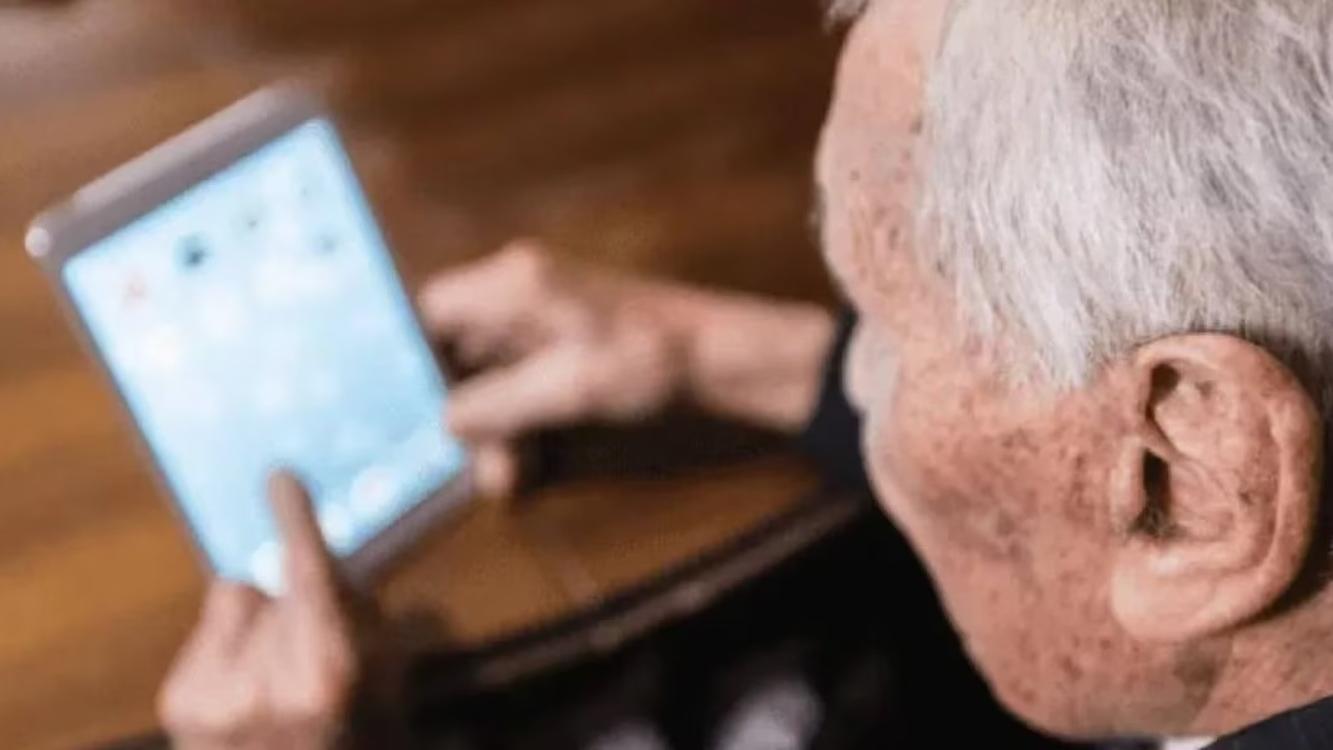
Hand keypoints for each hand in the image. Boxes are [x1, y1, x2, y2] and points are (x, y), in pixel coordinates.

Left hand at [159, 473, 360, 749]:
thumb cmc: (359, 738)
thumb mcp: (388, 680)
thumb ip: (361, 618)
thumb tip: (327, 561)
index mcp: (329, 672)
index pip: (308, 571)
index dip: (295, 518)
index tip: (280, 477)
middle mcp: (265, 681)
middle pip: (273, 587)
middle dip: (294, 600)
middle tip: (312, 645)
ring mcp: (215, 695)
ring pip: (236, 598)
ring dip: (257, 622)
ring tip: (276, 674)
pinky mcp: (182, 703)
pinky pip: (209, 632)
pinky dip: (229, 649)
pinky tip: (248, 691)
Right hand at [420, 240, 835, 496]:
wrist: (723, 358)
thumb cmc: (647, 360)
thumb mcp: (566, 388)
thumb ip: (498, 404)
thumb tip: (445, 423)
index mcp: (514, 283)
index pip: (431, 308)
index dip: (411, 355)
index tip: (403, 409)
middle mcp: (522, 293)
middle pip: (458, 348)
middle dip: (458, 408)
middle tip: (463, 461)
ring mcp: (547, 320)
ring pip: (491, 373)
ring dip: (492, 426)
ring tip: (500, 478)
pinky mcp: (570, 346)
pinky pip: (523, 382)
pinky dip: (519, 421)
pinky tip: (521, 465)